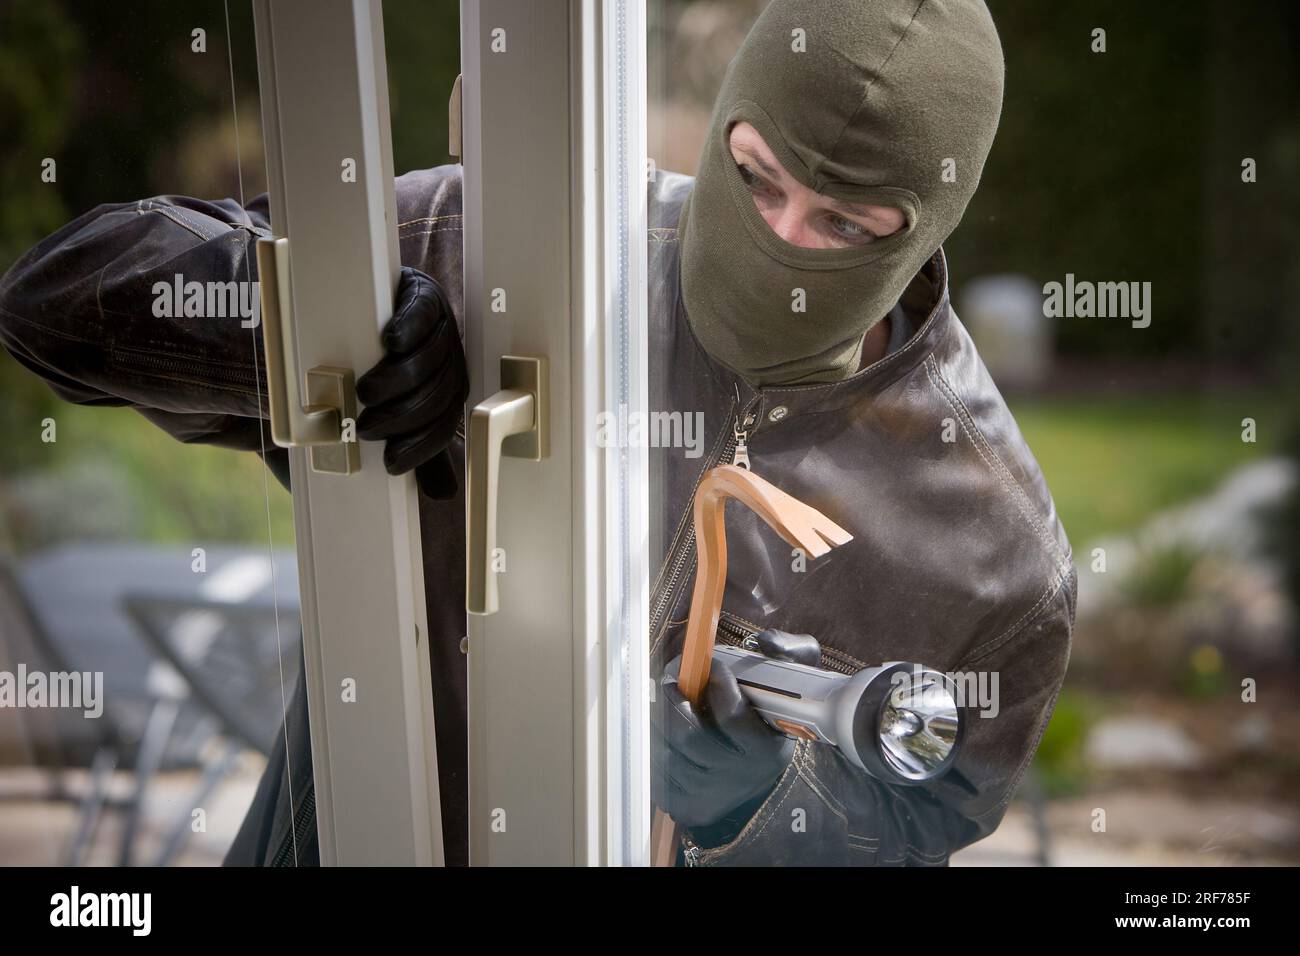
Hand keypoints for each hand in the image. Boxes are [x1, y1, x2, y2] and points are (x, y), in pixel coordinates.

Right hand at [356, 267, 468, 498]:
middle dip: (402, 418)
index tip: (391, 464)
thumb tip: (444, 495)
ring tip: (367, 393)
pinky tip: (390, 340)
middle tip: (368, 429)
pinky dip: (408, 327)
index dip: (420, 448)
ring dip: (398, 380)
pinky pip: (423, 313)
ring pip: (428, 358)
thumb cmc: (390, 365)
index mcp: (450, 392)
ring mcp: (442, 328)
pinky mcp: (425, 296)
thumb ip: (421, 447)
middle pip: (436, 395)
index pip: (443, 426)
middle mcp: (452, 362)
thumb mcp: (407, 406)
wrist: (384, 305)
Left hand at [651, 629, 820, 827]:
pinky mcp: (684, 806)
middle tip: (672, 681)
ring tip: (668, 703)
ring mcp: (707, 796)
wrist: (763, 790)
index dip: (716, 682)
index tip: (712, 666)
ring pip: (665, 749)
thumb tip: (766, 640)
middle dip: (673, 701)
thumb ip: (791, 654)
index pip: (730, 714)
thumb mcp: (795, 687)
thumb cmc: (772, 726)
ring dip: (660, 721)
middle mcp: (736, 779)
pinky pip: (655, 768)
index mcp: (765, 752)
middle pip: (687, 734)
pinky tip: (666, 733)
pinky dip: (656, 744)